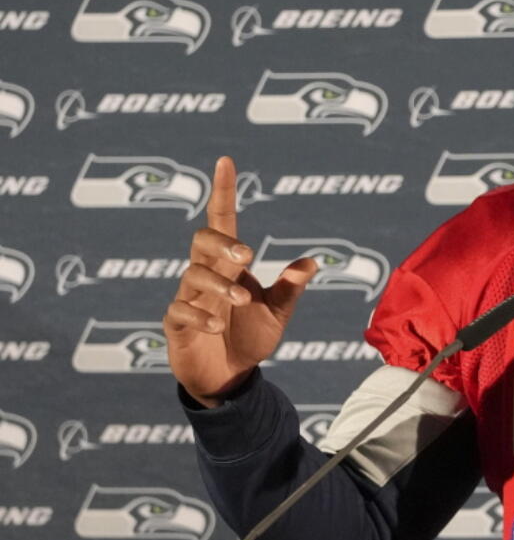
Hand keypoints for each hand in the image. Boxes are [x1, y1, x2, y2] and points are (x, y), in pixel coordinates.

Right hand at [163, 156, 317, 406]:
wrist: (230, 377)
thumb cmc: (250, 338)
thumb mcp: (277, 313)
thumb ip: (290, 288)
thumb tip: (312, 262)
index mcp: (229, 265)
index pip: (223, 221)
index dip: (223, 192)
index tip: (226, 162)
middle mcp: (207, 275)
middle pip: (201, 241)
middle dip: (221, 243)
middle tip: (247, 255)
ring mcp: (189, 298)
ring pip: (192, 275)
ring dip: (219, 284)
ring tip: (241, 300)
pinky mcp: (177, 325)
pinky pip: (179, 311)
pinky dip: (199, 316)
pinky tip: (218, 327)